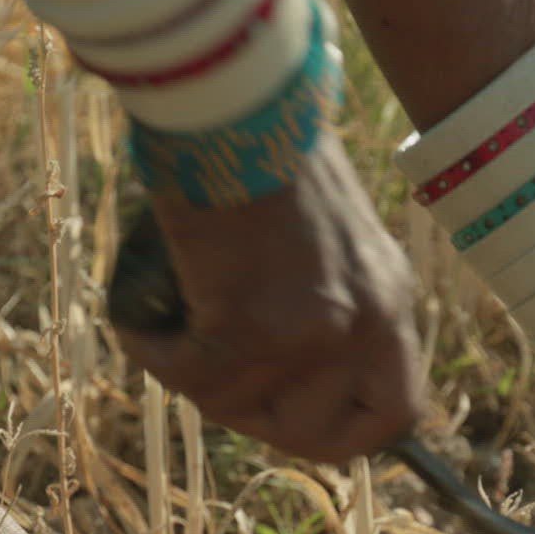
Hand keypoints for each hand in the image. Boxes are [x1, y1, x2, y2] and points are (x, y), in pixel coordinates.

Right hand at [116, 130, 426, 462]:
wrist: (234, 99)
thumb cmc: (263, 152)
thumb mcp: (327, 238)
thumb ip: (326, 301)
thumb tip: (286, 373)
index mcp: (391, 298)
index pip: (394, 416)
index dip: (341, 433)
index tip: (291, 417)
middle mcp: (367, 322)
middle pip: (313, 434)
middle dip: (252, 414)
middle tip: (211, 367)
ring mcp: (315, 331)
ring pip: (236, 407)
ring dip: (189, 374)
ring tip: (169, 319)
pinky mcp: (252, 326)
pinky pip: (187, 376)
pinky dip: (151, 350)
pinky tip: (141, 318)